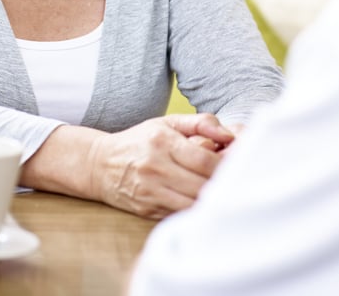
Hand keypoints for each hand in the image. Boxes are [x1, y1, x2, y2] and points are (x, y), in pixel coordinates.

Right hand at [87, 114, 234, 218]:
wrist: (99, 164)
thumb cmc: (139, 141)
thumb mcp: (166, 123)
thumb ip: (201, 123)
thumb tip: (229, 135)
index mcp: (163, 142)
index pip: (204, 161)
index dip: (226, 166)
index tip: (238, 164)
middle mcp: (155, 168)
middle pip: (201, 185)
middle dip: (223, 184)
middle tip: (235, 180)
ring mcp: (150, 192)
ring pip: (192, 203)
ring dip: (210, 200)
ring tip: (222, 192)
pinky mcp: (146, 210)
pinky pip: (179, 215)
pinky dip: (194, 210)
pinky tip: (202, 202)